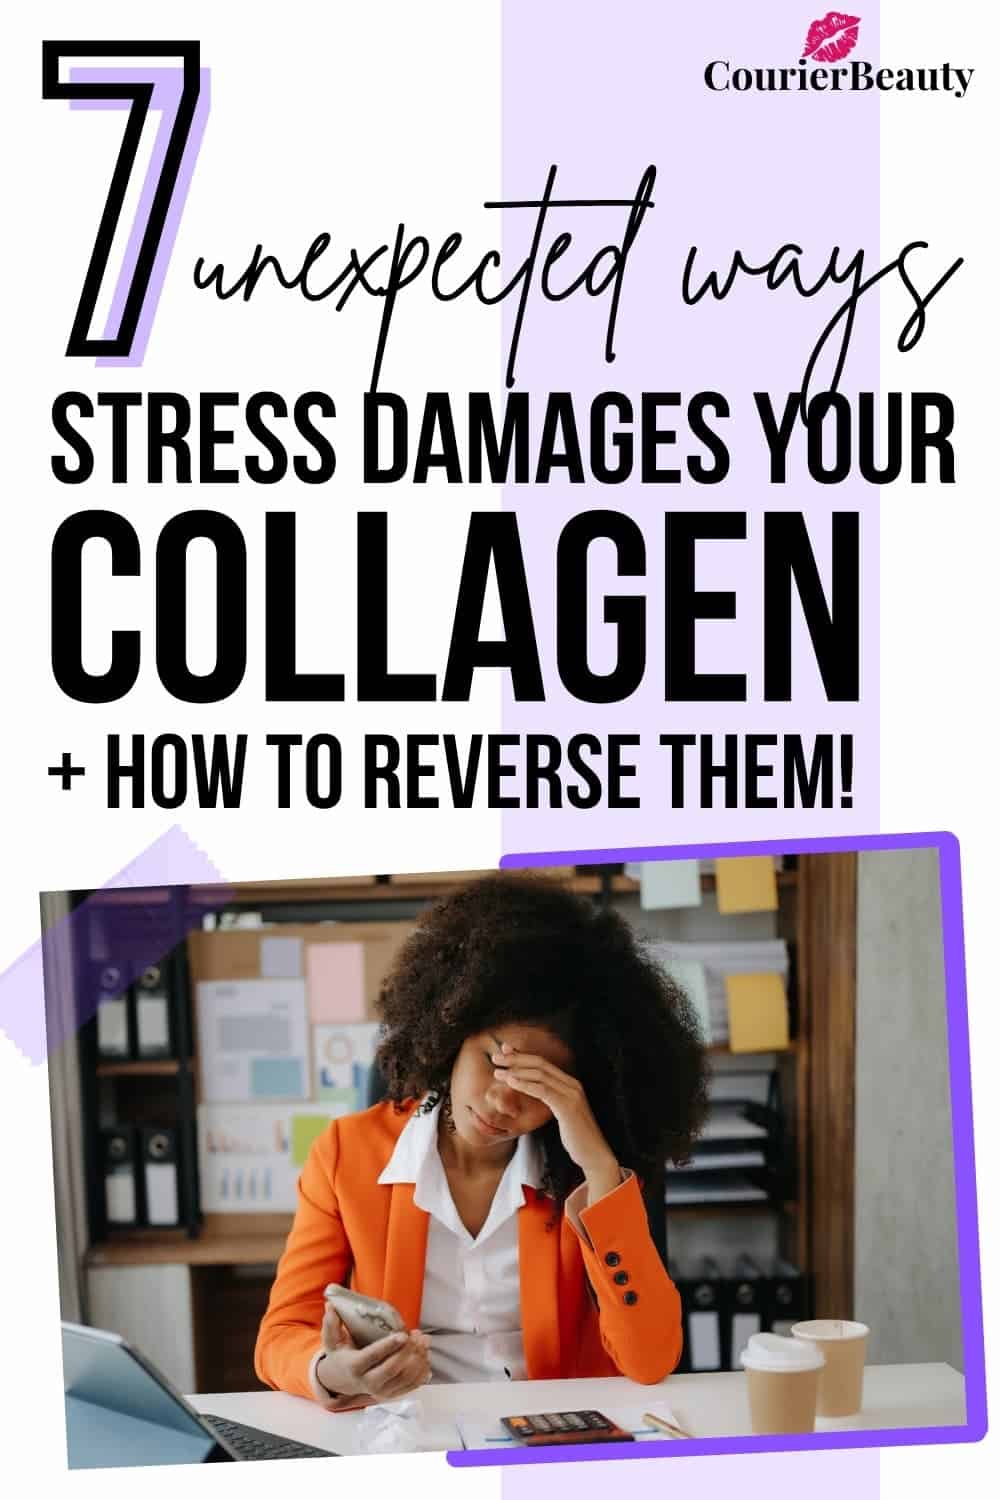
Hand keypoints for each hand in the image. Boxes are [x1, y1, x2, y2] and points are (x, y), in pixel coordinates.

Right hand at [318, 1304, 430, 1400]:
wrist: (343, 1381)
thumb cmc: (341, 1356)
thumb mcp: (332, 1341)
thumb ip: (331, 1324)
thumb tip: (330, 1307)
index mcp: (355, 1367)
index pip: (372, 1357)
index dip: (388, 1346)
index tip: (403, 1334)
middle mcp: (368, 1383)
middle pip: (391, 1369)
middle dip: (407, 1352)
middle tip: (417, 1335)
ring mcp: (381, 1391)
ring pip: (404, 1378)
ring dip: (418, 1360)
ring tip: (424, 1341)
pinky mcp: (391, 1395)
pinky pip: (410, 1386)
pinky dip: (421, 1372)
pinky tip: (425, 1355)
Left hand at [491, 1043, 620, 1196]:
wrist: (594, 1155)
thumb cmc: (576, 1138)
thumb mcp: (562, 1114)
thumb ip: (551, 1101)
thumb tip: (535, 1092)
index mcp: (570, 1084)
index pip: (544, 1063)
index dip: (523, 1056)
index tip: (505, 1052)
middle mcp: (572, 1084)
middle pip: (540, 1063)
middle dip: (516, 1058)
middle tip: (496, 1058)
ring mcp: (572, 1094)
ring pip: (540, 1074)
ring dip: (516, 1071)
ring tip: (498, 1072)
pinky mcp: (568, 1106)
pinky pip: (543, 1090)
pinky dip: (525, 1084)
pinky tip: (511, 1083)